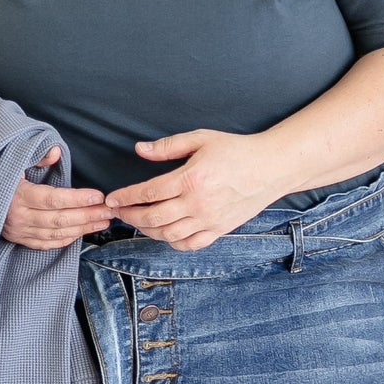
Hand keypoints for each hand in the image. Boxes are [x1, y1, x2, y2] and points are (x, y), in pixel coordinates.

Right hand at [2, 146, 112, 249]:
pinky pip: (47, 244)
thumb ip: (36, 158)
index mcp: (17, 195)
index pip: (53, 199)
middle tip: (109, 211)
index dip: (77, 199)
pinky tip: (83, 232)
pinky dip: (67, 239)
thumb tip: (56, 152)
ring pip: (56, 234)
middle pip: (59, 219)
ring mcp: (19, 231)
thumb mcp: (13, 162)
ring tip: (103, 221)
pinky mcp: (20, 240)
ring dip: (82, 228)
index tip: (98, 196)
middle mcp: (18, 217)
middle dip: (87, 215)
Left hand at [103, 129, 288, 248]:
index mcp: (190, 179)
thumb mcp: (201, 139)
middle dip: (130, 216)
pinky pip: (189, 244)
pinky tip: (164, 233)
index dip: (126, 197)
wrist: (271, 168)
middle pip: (153, 218)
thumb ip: (168, 146)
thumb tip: (140, 150)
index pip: (148, 192)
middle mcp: (198, 203)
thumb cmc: (236, 150)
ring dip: (147, 230)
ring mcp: (209, 220)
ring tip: (138, 221)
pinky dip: (172, 242)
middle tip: (119, 212)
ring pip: (168, 234)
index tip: (112, 198)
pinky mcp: (219, 230)